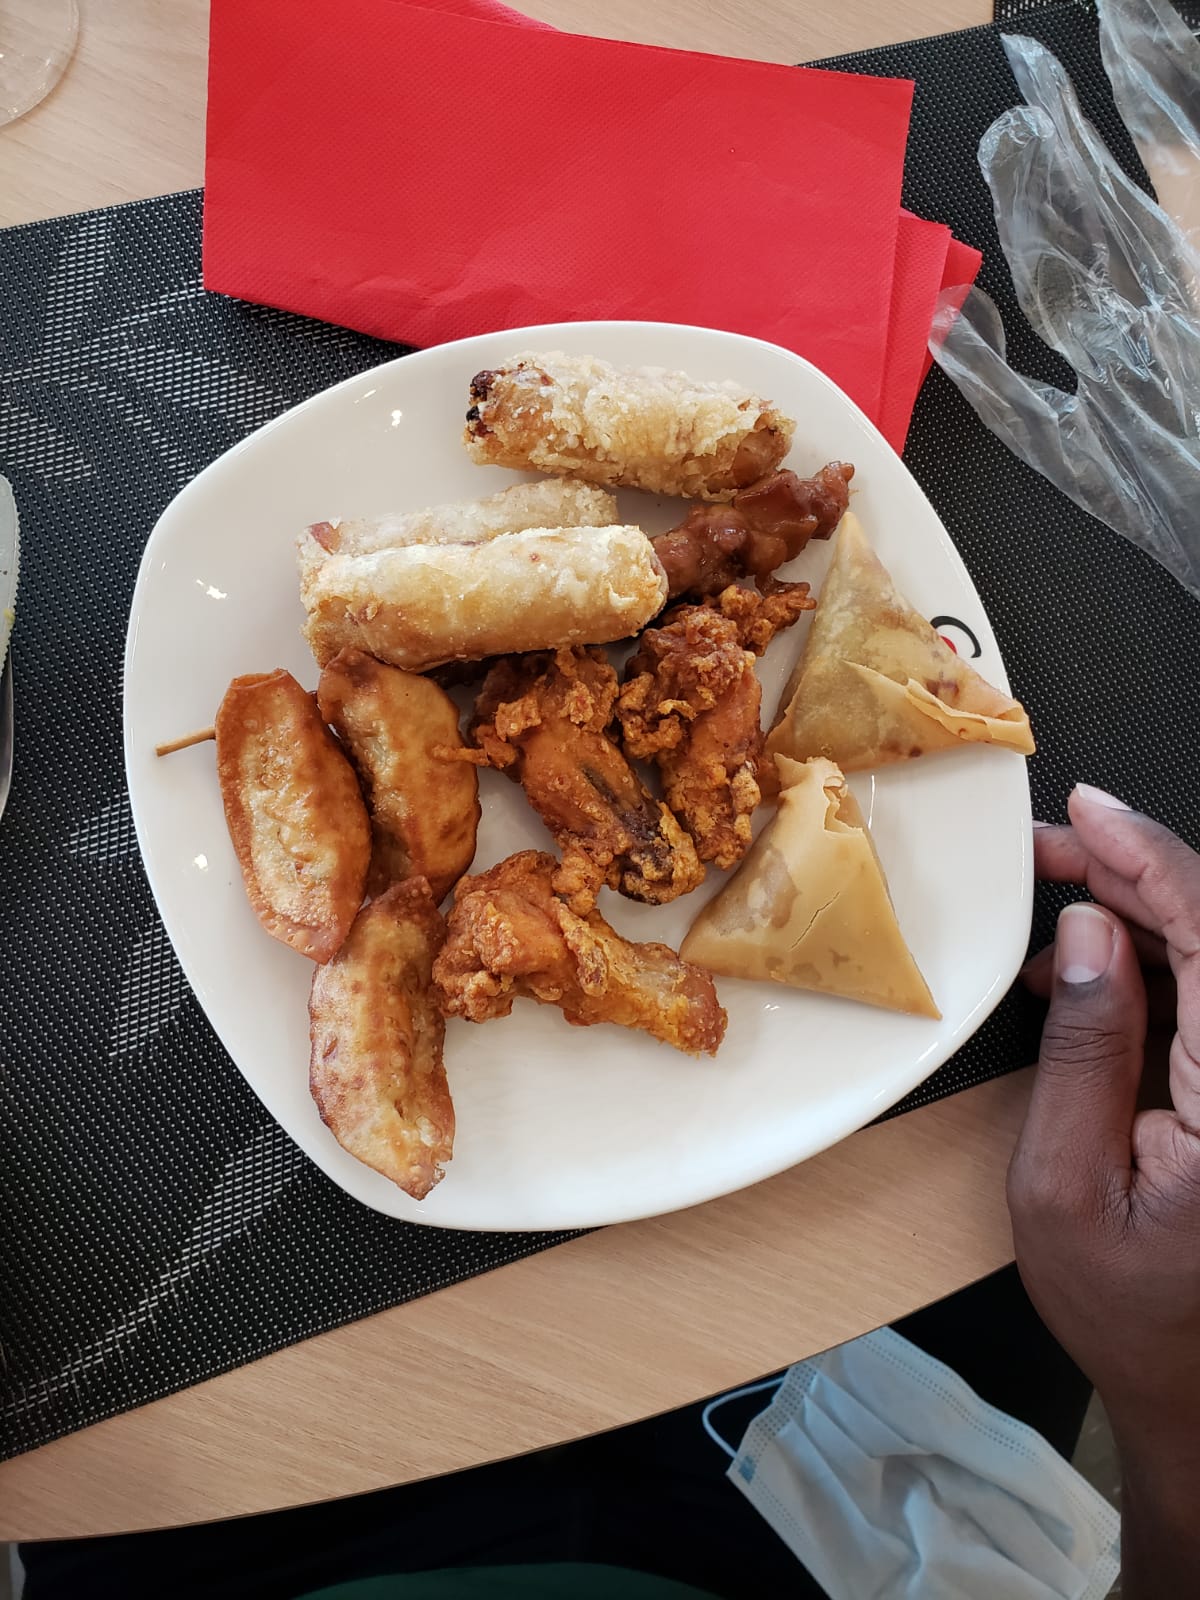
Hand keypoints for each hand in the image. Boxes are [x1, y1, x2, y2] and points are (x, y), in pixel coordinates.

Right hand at [1008, 783, 1199, 1578]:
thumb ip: (1082, 1052)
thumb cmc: (1130, 1310)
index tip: (1090, 809)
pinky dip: (1156, 957)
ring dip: (1143, 908)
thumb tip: (1083, 936)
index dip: (1151, 858)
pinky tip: (1093, 961)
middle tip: (1049, 845)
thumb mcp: (1064, 1185)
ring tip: (1056, 895)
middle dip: (1135, 871)